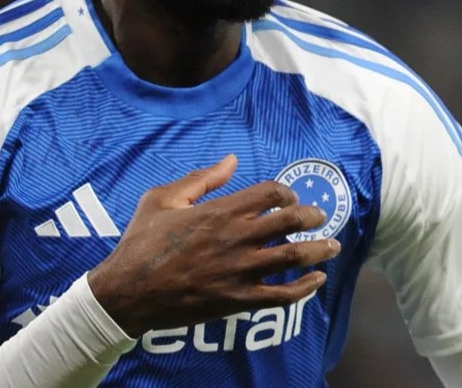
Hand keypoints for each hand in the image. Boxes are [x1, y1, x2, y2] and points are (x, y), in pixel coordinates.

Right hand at [87, 153, 340, 337]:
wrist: (128, 293)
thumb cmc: (142, 243)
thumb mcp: (162, 199)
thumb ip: (201, 179)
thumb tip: (232, 160)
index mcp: (220, 211)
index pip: (270, 193)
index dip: (287, 193)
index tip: (290, 199)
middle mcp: (237, 238)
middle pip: (290, 221)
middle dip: (312, 216)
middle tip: (322, 218)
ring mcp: (241, 271)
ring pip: (293, 257)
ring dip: (319, 250)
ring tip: (333, 246)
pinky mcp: (239, 300)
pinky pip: (282, 295)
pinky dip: (305, 287)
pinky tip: (317, 280)